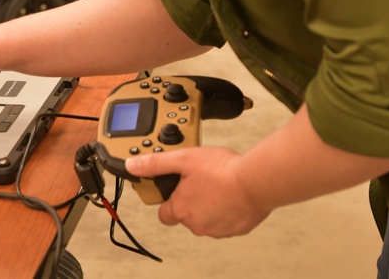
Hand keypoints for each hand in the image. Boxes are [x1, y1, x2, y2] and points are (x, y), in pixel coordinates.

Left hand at [125, 146, 270, 237]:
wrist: (255, 182)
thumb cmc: (222, 171)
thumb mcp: (183, 158)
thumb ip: (156, 164)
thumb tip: (133, 165)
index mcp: (181, 209)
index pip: (163, 213)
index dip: (167, 199)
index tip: (173, 188)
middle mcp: (196, 224)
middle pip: (185, 215)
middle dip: (190, 199)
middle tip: (199, 180)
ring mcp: (216, 229)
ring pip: (205, 219)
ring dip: (208, 205)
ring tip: (217, 184)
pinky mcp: (235, 230)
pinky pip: (225, 221)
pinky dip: (226, 210)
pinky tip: (230, 194)